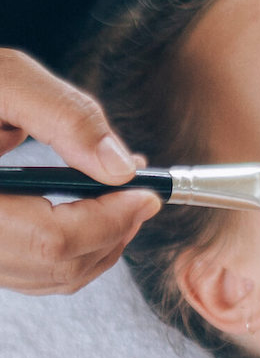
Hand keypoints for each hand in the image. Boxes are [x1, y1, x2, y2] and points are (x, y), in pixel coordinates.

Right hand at [0, 49, 160, 294]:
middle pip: (57, 266)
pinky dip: (79, 246)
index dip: (110, 220)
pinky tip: (94, 208)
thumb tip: (121, 168)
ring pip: (52, 277)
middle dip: (114, 230)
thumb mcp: (5, 81)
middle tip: (143, 192)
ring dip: (103, 241)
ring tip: (124, 196)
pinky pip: (38, 271)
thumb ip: (65, 117)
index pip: (51, 240)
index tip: (147, 191)